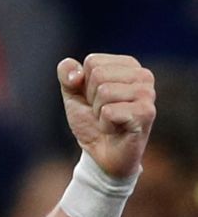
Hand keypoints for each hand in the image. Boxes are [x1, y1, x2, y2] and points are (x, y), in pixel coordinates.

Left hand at [58, 53, 155, 178]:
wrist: (101, 154)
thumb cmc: (91, 122)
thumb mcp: (73, 96)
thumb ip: (68, 75)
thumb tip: (73, 70)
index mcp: (127, 65)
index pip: (92, 61)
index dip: (84, 85)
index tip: (94, 100)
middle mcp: (143, 75)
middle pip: (98, 74)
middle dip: (91, 99)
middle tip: (102, 112)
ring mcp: (147, 94)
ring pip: (104, 91)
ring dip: (98, 112)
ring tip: (109, 121)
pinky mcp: (146, 113)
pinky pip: (109, 111)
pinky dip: (104, 124)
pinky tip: (115, 129)